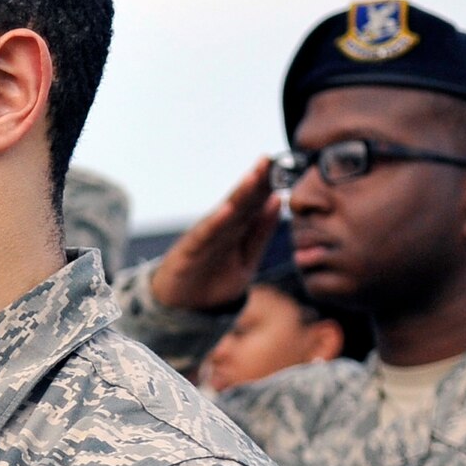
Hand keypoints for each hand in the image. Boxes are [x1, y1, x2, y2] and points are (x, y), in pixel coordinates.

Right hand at [150, 158, 280, 311]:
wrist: (183, 306)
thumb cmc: (215, 278)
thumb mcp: (248, 258)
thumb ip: (261, 232)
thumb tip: (277, 201)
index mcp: (237, 228)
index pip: (255, 202)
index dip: (268, 184)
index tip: (282, 164)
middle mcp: (221, 228)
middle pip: (241, 201)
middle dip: (255, 181)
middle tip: (268, 160)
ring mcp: (205, 237)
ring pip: (225, 213)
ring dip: (238, 194)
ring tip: (253, 176)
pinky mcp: (189, 251)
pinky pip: (204, 236)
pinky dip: (215, 223)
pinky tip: (227, 209)